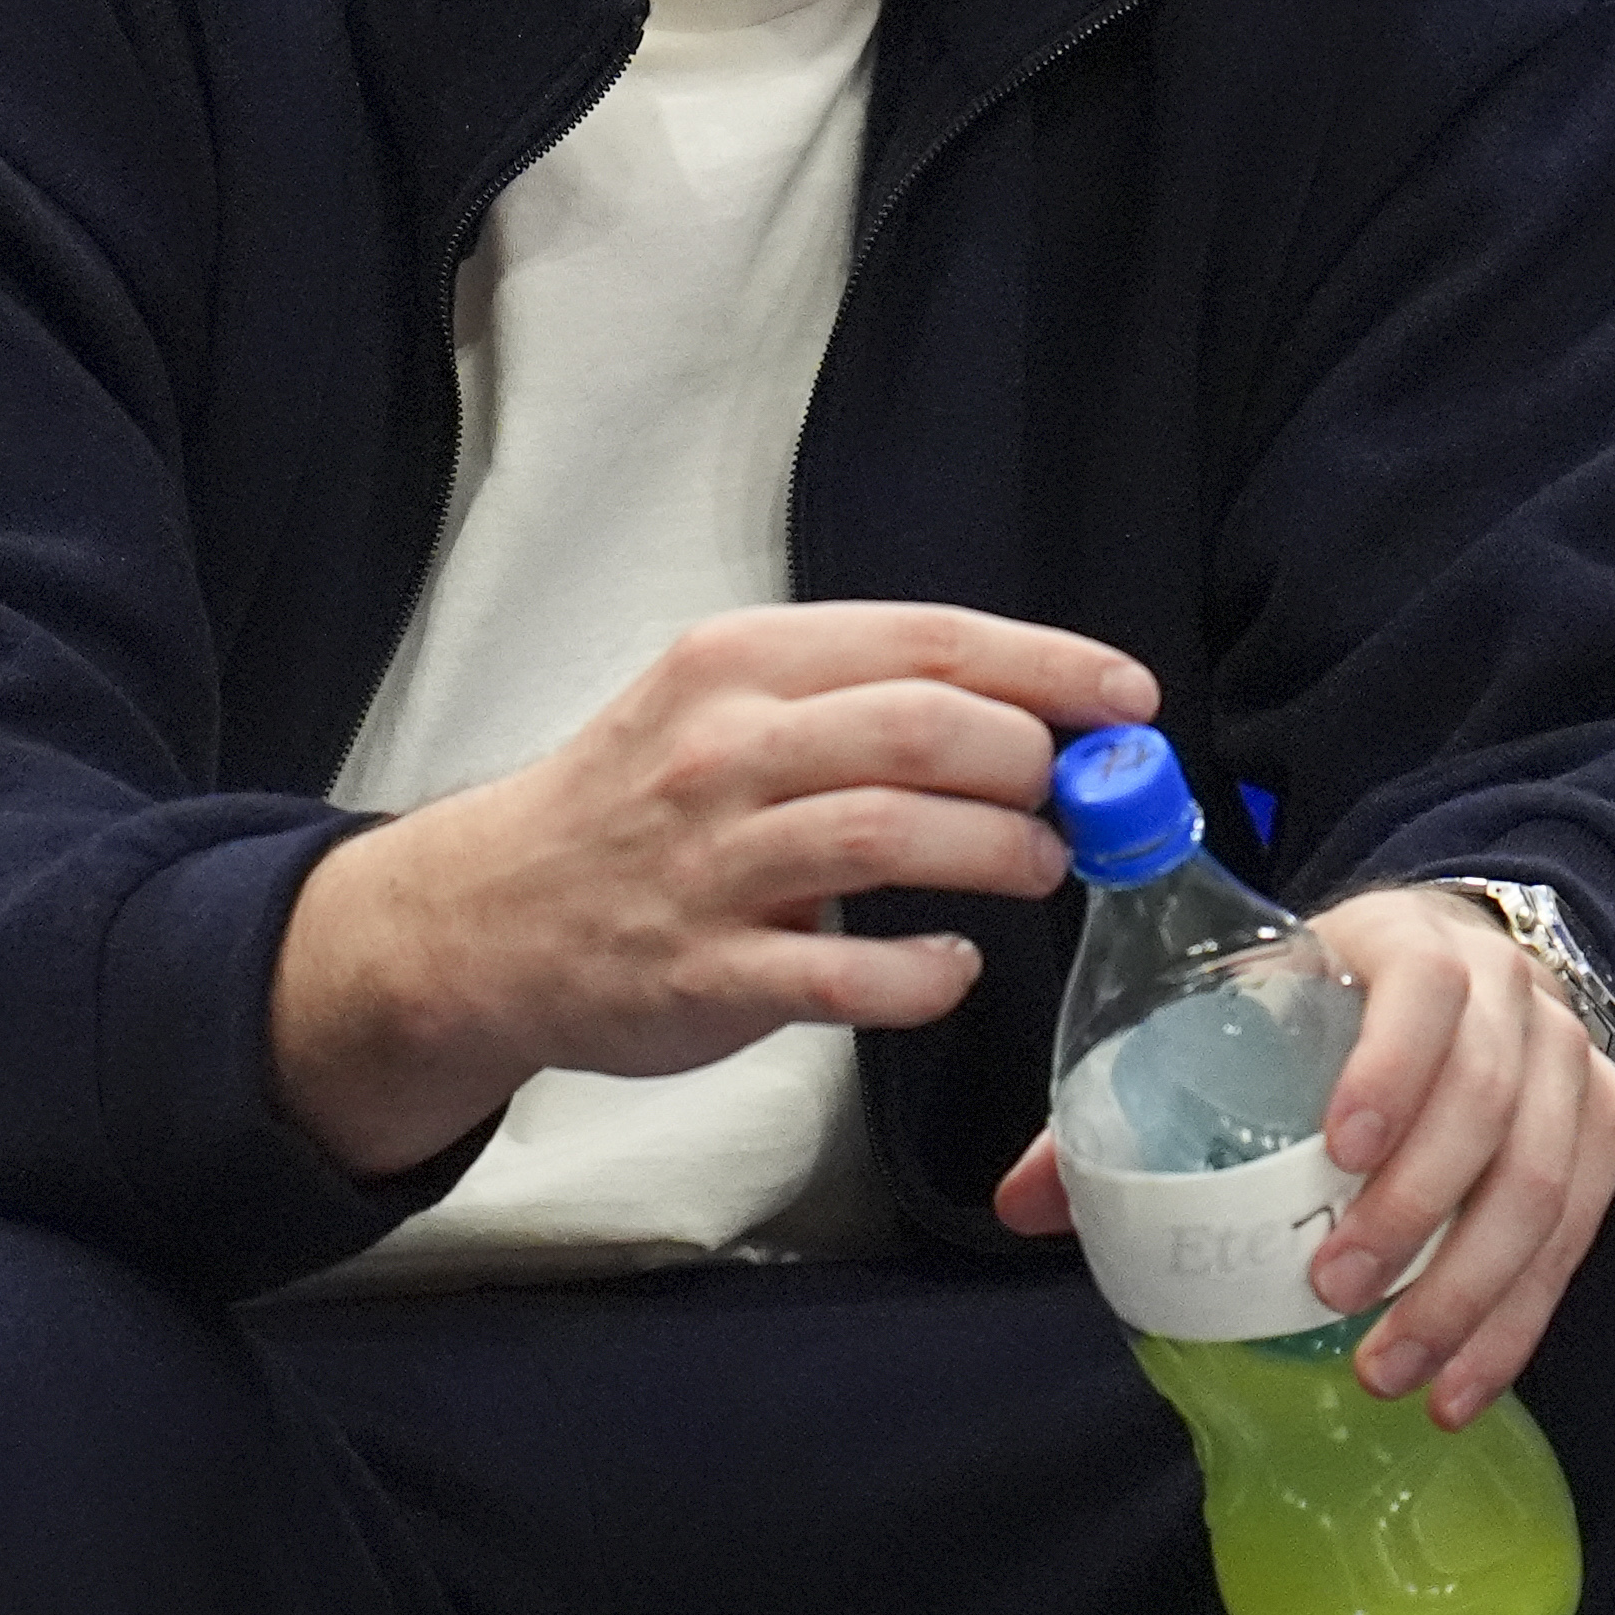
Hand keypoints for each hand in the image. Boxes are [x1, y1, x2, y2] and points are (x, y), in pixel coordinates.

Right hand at [271, 602, 1157, 1178]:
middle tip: (1074, 796)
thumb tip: (1029, 712)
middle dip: (1029, 759)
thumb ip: (854, 699)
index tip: (1125, 697)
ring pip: (891, 832)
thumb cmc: (634, 804)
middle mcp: (722, 750)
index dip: (1046, 665)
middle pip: (920, 727)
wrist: (489, 917)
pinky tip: (950, 971)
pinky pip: (845, 972)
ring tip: (1040, 866)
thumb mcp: (722, 706)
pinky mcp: (707, 973)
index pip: (924, 640)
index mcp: (739, 665)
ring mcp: (711, 863)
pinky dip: (923, 974)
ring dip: (996, 850)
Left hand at [994, 882, 1614, 1428]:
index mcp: (1409, 942)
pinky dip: (1522, 1316)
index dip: (1391, 1069)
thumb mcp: (1244, 1004)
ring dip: (1470, 1290)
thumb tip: (1021, 1203)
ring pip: (1545, 1180)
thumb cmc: (1331, 998)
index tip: (1338, 1153)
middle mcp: (1511, 991)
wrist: (1465, 963)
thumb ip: (1137, 1092)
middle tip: (1336, 1294)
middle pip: (1491, 1102)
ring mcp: (1571, 1056)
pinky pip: (1581, 1228)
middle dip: (1417, 1211)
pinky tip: (1462, 1384)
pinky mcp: (1609, 1120)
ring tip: (1394, 1373)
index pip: (1421, 993)